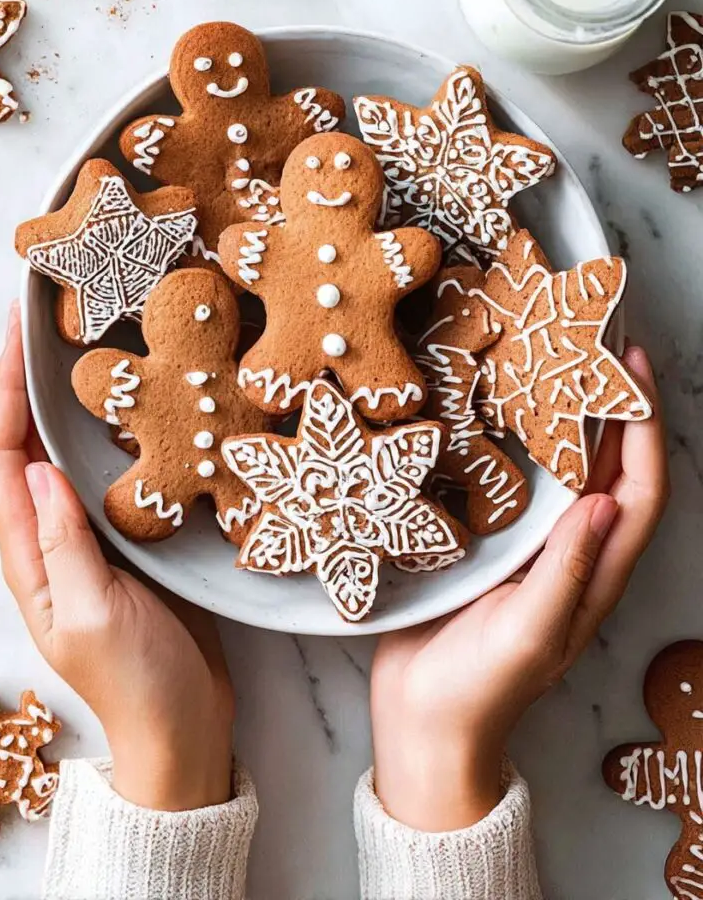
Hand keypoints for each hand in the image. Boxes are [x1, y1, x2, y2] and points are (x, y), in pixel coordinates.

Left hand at [0, 303, 234, 812]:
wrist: (185, 732)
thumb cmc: (138, 686)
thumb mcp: (95, 618)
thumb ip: (66, 547)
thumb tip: (41, 468)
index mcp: (32, 559)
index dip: (0, 396)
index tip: (17, 334)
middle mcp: (53, 541)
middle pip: (25, 447)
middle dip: (27, 383)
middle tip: (54, 322)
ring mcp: (92, 541)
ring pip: (70, 457)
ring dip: (70, 402)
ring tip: (96, 347)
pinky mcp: (133, 545)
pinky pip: (114, 478)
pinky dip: (118, 437)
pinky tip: (146, 409)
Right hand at [371, 346, 668, 831]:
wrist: (423, 722)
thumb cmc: (480, 688)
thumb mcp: (530, 633)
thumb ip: (568, 571)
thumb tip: (604, 499)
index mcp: (595, 574)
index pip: (639, 490)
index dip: (644, 429)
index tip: (630, 367)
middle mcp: (571, 553)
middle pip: (609, 469)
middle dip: (614, 407)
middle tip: (593, 345)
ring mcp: (531, 549)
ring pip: (565, 471)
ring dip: (569, 417)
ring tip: (551, 362)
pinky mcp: (490, 546)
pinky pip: (518, 485)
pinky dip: (520, 444)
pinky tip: (494, 413)